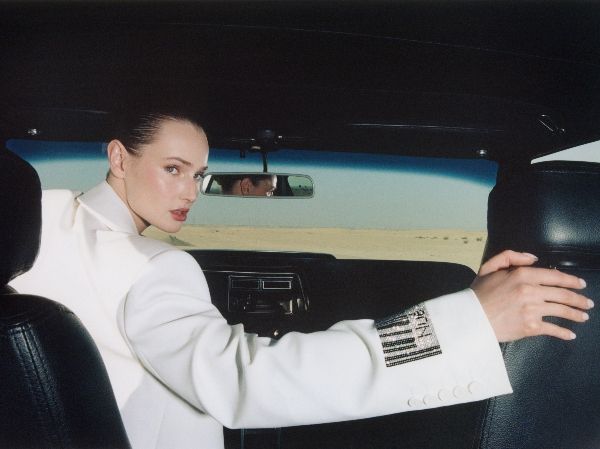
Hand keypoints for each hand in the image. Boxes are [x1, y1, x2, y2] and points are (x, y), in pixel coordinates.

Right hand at [471, 250, 592, 341]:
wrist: (470, 318)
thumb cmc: (478, 293)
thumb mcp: (489, 268)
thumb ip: (511, 256)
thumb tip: (534, 258)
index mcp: (522, 275)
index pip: (555, 276)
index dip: (572, 280)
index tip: (581, 284)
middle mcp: (530, 291)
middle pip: (563, 294)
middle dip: (579, 299)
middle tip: (587, 303)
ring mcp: (532, 310)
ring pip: (562, 311)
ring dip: (576, 314)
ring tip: (584, 317)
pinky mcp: (530, 327)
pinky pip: (553, 329)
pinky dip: (564, 333)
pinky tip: (571, 334)